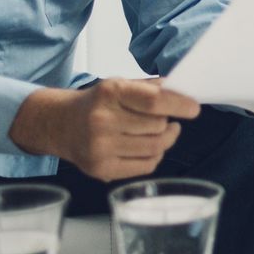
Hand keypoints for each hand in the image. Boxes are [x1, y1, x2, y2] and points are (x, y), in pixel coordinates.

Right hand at [9, 78, 199, 181]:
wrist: (60, 124)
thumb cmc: (98, 103)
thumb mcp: (119, 84)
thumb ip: (151, 87)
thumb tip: (184, 91)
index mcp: (110, 93)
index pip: (154, 101)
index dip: (179, 105)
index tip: (194, 109)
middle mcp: (102, 120)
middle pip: (158, 126)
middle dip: (168, 122)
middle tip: (168, 119)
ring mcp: (100, 147)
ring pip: (156, 147)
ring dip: (167, 139)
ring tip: (166, 132)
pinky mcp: (101, 169)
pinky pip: (146, 166)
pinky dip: (156, 156)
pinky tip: (150, 147)